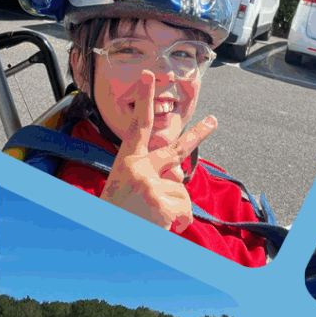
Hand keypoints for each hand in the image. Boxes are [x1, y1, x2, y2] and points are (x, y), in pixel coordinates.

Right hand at [99, 71, 213, 233]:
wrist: (101, 241)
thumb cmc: (116, 215)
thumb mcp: (127, 188)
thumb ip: (152, 175)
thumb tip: (179, 172)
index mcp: (126, 162)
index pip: (138, 125)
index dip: (144, 99)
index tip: (148, 76)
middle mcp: (138, 168)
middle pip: (176, 148)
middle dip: (198, 133)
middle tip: (214, 120)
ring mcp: (150, 184)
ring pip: (182, 191)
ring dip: (174, 209)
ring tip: (152, 220)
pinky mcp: (161, 203)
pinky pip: (185, 211)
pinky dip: (177, 224)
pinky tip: (158, 228)